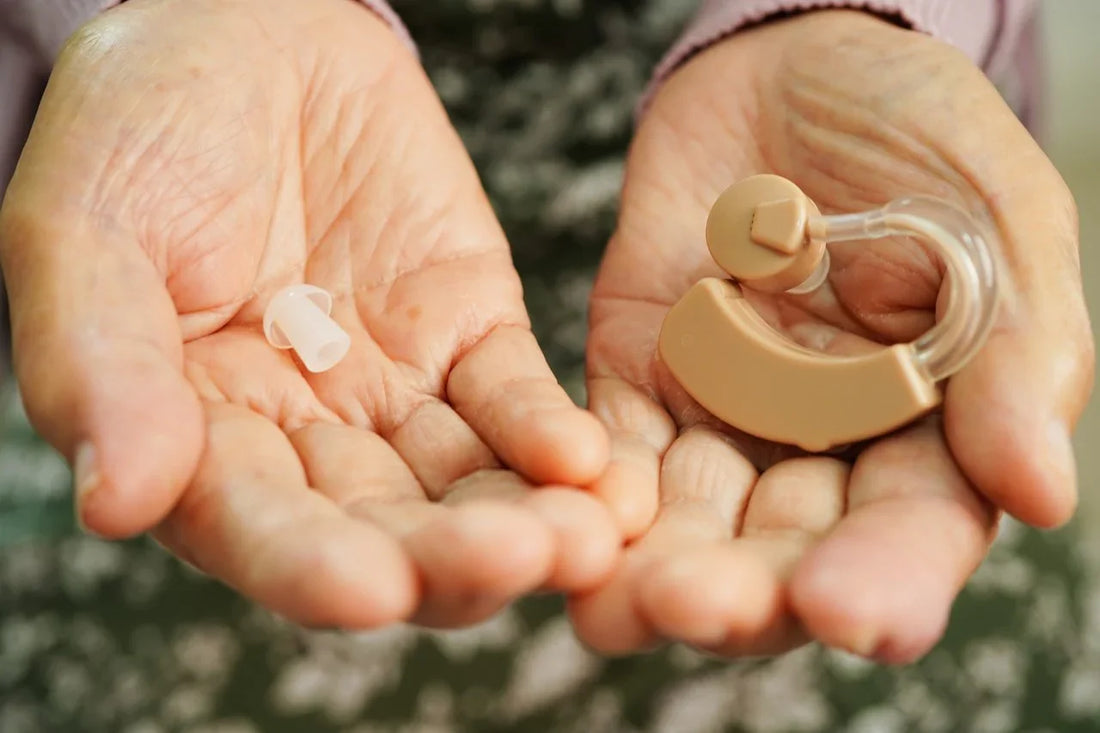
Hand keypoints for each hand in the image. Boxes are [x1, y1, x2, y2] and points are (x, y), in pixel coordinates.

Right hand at [0, 0, 619, 628]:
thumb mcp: (84, 231)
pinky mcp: (470, 332)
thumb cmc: (138, 131)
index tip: (368, 591)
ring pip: (464, 482)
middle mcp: (305, 437)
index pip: (255, 526)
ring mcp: (396, 390)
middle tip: (514, 562)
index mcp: (198, 436)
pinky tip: (584, 458)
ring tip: (580, 537)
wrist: (244, 34)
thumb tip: (118, 502)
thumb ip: (100, 366)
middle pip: (382, 528)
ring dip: (526, 516)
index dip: (309, 566)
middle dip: (448, 556)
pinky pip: (514, 397)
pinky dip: (548, 431)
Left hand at [570, 10, 1093, 661]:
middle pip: (783, 549)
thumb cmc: (919, 139)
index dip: (886, 579)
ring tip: (616, 605)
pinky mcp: (639, 378)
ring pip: (687, 518)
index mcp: (929, 431)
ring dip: (650, 564)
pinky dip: (594, 484)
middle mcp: (822, 448)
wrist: (796, 68)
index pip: (912, 530)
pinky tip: (573, 519)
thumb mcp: (997, 223)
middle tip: (697, 609)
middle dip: (743, 591)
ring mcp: (724, 416)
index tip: (851, 614)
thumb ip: (1017, 354)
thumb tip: (1041, 495)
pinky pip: (612, 444)